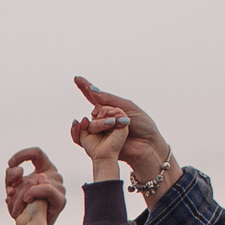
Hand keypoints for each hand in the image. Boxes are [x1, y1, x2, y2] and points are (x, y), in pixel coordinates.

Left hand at [4, 148, 65, 224]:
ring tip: (15, 208)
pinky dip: (33, 193)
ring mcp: (59, 187)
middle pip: (30, 175)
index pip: (36, 153)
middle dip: (15, 187)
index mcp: (45, 168)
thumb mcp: (13, 188)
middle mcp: (54, 176)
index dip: (22, 155)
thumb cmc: (23, 207)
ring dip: (20, 196)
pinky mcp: (60, 200)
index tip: (10, 164)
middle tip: (9, 197)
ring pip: (35, 182)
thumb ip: (12, 177)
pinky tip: (27, 199)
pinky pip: (46, 189)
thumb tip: (17, 173)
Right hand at [73, 79, 175, 193]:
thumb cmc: (142, 125)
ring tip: (115, 126)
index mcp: (112, 108)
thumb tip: (92, 90)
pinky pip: (82, 138)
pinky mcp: (98, 144)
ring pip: (89, 123)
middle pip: (94, 111)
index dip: (85, 87)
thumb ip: (109, 99)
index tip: (77, 78)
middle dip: (104, 113)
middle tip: (121, 120)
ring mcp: (101, 131)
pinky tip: (85, 128)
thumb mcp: (128, 107)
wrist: (147, 146)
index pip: (95, 96)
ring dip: (100, 124)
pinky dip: (80, 132)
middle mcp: (104, 119)